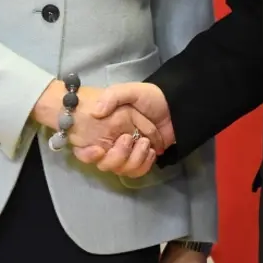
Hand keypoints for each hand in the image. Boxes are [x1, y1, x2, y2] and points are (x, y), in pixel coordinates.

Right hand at [32, 82, 163, 164]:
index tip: (97, 150)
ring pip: (121, 170)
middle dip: (117, 155)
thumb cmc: (149, 97)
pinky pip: (136, 172)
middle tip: (129, 138)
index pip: (87, 148)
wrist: (175, 106)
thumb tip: (95, 112)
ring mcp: (127, 153)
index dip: (87, 155)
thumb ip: (112, 97)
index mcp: (105, 127)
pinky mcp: (141, 159)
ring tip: (146, 142)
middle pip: (105, 163)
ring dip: (134, 159)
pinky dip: (144, 164)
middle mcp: (112, 142)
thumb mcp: (129, 91)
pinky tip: (151, 151)